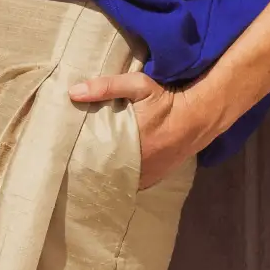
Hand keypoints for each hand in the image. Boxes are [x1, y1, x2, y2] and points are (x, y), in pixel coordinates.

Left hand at [67, 72, 208, 191]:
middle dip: (94, 169)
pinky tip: (115, 176)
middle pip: (107, 172)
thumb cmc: (166, 100)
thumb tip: (73, 92)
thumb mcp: (138, 86)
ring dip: (110, 176)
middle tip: (77, 165)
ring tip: (93, 172)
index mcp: (128, 144)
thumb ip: (106, 87)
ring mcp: (148, 175)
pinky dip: (125, 180)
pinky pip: (135, 184)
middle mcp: (137, 165)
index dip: (84, 159)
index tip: (71, 156)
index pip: (97, 159)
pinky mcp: (156, 178)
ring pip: (121, 181)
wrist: (199, 116)